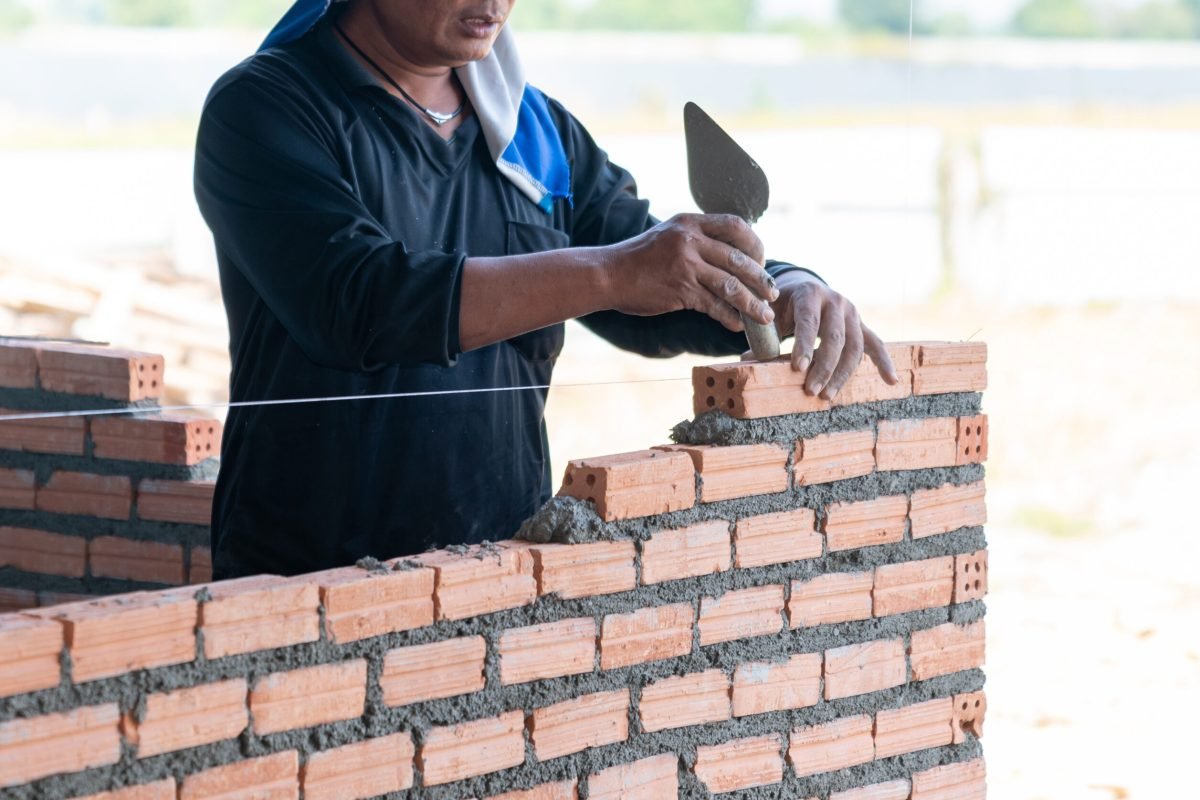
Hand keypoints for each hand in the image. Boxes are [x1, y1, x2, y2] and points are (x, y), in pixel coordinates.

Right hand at [602, 213, 777, 332]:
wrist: (607, 274)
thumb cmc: (638, 259)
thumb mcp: (668, 235)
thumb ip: (696, 240)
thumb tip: (727, 255)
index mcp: (690, 222)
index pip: (736, 225)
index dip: (754, 243)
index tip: (760, 260)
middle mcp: (690, 240)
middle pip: (738, 258)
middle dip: (760, 278)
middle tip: (772, 293)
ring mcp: (685, 265)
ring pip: (731, 284)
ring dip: (751, 302)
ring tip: (765, 316)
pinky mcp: (680, 290)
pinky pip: (714, 305)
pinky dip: (729, 316)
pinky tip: (737, 325)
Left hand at [769, 271, 897, 399]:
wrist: (803, 288)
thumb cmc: (782, 305)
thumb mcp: (770, 313)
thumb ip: (761, 334)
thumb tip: (744, 362)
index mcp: (809, 293)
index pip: (809, 321)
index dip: (805, 345)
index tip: (797, 369)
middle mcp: (835, 300)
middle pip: (835, 337)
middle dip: (823, 367)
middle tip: (810, 391)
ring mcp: (852, 313)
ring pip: (854, 346)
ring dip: (842, 374)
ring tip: (826, 395)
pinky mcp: (861, 325)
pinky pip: (876, 344)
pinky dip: (884, 362)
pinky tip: (891, 380)